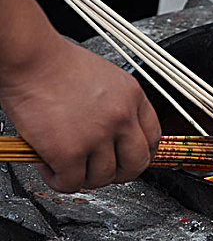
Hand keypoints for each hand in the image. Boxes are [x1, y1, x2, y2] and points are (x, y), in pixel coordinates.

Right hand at [0, 36, 160, 192]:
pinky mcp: (70, 151)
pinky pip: (72, 182)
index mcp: (133, 98)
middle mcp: (121, 117)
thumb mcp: (106, 78)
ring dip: (85, 177)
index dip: (142, 154)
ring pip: (104, 177)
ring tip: (68, 165)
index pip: (154, 139)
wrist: (29, 57)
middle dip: (120, 173)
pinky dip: (59, 180)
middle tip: (101, 170)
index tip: (129, 159)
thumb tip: (118, 135)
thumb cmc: (56, 64)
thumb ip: (118, 106)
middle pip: (137, 164)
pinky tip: (48, 166)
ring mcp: (98, 136)